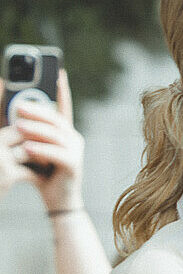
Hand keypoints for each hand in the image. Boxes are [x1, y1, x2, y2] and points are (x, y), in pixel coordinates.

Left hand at [4, 71, 85, 211]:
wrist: (58, 200)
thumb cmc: (43, 175)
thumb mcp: (32, 150)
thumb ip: (26, 135)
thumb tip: (13, 117)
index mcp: (65, 133)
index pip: (64, 108)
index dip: (62, 90)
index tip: (58, 73)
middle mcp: (74, 139)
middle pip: (56, 119)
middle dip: (37, 110)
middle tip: (17, 105)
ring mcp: (76, 151)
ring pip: (55, 135)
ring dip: (35, 129)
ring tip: (18, 126)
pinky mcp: (74, 166)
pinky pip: (57, 154)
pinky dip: (41, 150)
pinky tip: (27, 148)